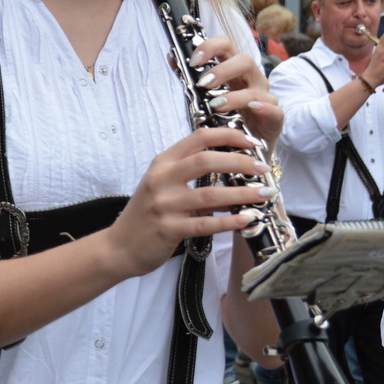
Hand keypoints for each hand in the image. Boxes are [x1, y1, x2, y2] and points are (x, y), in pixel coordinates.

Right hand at [105, 125, 273, 279]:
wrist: (119, 247)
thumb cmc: (146, 215)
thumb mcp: (162, 185)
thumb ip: (189, 173)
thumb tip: (232, 166)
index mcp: (162, 163)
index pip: (199, 138)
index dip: (229, 136)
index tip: (252, 142)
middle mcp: (161, 179)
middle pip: (206, 160)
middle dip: (240, 162)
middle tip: (263, 169)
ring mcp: (163, 205)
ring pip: (210, 195)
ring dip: (242, 194)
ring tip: (264, 194)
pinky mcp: (168, 229)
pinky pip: (204, 224)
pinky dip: (229, 221)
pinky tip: (246, 220)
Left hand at [190, 34, 281, 147]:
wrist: (245, 147)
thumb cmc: (226, 118)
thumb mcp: (206, 96)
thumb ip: (190, 77)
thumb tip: (172, 57)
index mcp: (234, 70)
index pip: (226, 46)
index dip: (211, 47)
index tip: (194, 61)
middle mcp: (252, 80)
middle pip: (244, 60)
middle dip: (222, 70)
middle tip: (203, 84)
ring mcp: (265, 98)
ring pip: (256, 88)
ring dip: (235, 96)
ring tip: (216, 105)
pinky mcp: (274, 118)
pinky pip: (274, 110)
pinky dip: (264, 108)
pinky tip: (253, 109)